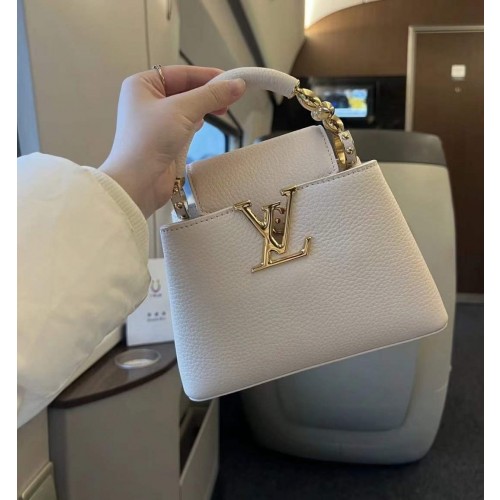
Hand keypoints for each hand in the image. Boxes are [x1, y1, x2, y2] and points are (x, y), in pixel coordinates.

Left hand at [99, 66, 245, 218]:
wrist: (137, 183)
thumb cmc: (148, 142)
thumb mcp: (182, 111)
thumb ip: (210, 96)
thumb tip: (237, 85)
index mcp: (141, 85)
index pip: (181, 74)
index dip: (207, 76)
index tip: (231, 80)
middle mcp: (146, 101)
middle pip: (185, 90)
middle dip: (208, 93)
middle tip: (230, 98)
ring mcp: (155, 122)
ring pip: (186, 107)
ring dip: (203, 108)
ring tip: (221, 111)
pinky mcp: (163, 140)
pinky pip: (184, 125)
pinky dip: (196, 123)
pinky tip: (203, 125)